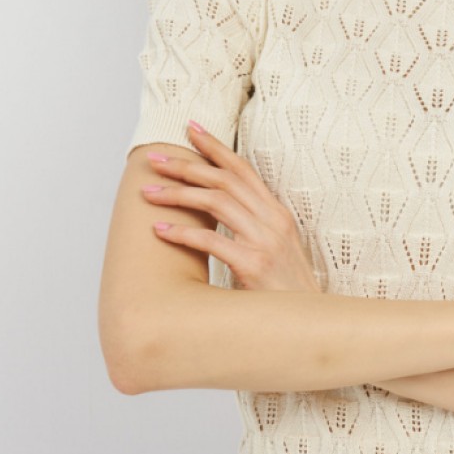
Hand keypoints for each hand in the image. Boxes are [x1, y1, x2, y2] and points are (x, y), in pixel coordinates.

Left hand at [142, 123, 322, 293]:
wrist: (305, 324)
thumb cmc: (282, 291)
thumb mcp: (272, 249)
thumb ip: (250, 227)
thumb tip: (213, 210)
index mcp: (277, 214)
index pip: (243, 169)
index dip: (215, 147)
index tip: (190, 129)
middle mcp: (273, 221)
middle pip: (224, 180)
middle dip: (186, 165)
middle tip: (154, 159)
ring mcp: (265, 242)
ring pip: (215, 203)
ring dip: (177, 194)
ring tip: (148, 193)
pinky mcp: (253, 265)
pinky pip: (210, 240)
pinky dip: (182, 233)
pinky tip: (159, 231)